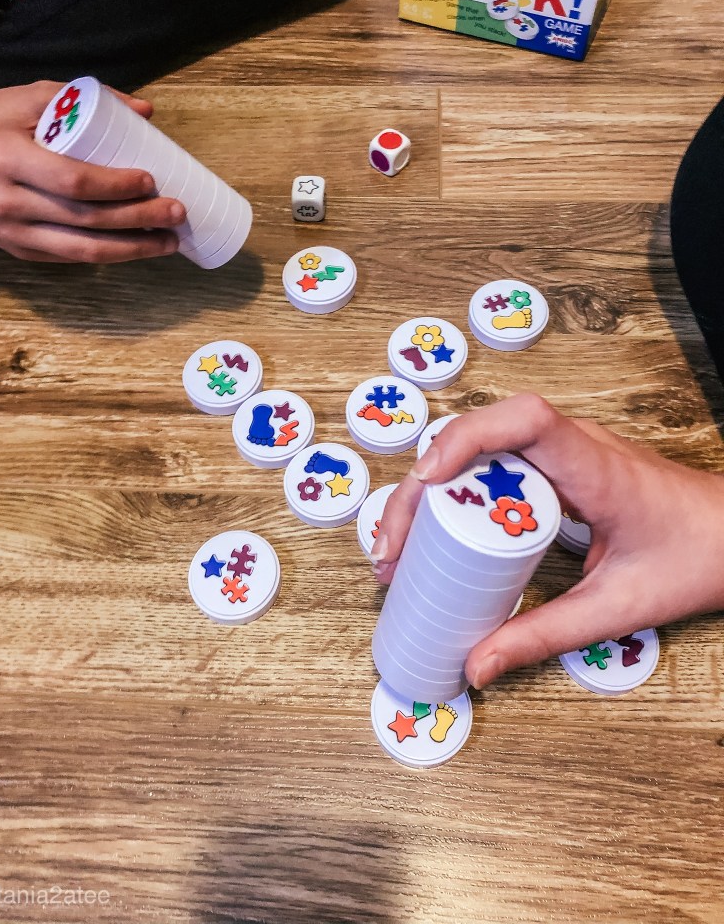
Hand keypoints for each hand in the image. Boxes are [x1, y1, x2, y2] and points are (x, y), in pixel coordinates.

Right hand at [0, 81, 185, 262]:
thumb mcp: (27, 98)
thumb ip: (83, 100)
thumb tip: (144, 112)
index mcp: (5, 157)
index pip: (72, 181)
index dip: (115, 186)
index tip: (151, 180)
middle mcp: (6, 201)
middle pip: (85, 219)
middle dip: (138, 219)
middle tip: (176, 213)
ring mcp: (11, 233)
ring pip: (81, 251)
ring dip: (132, 249)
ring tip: (169, 242)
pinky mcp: (17, 250)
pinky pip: (69, 258)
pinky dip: (107, 255)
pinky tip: (135, 248)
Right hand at [371, 394, 723, 689]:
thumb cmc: (695, 556)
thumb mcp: (618, 606)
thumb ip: (545, 635)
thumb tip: (478, 664)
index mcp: (595, 467)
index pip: (525, 420)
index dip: (467, 439)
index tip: (427, 480)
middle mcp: (572, 447)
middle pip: (478, 436)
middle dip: (423, 483)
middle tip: (392, 546)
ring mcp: (561, 453)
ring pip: (478, 447)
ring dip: (430, 487)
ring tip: (399, 545)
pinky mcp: (555, 467)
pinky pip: (493, 464)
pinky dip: (455, 493)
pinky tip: (436, 535)